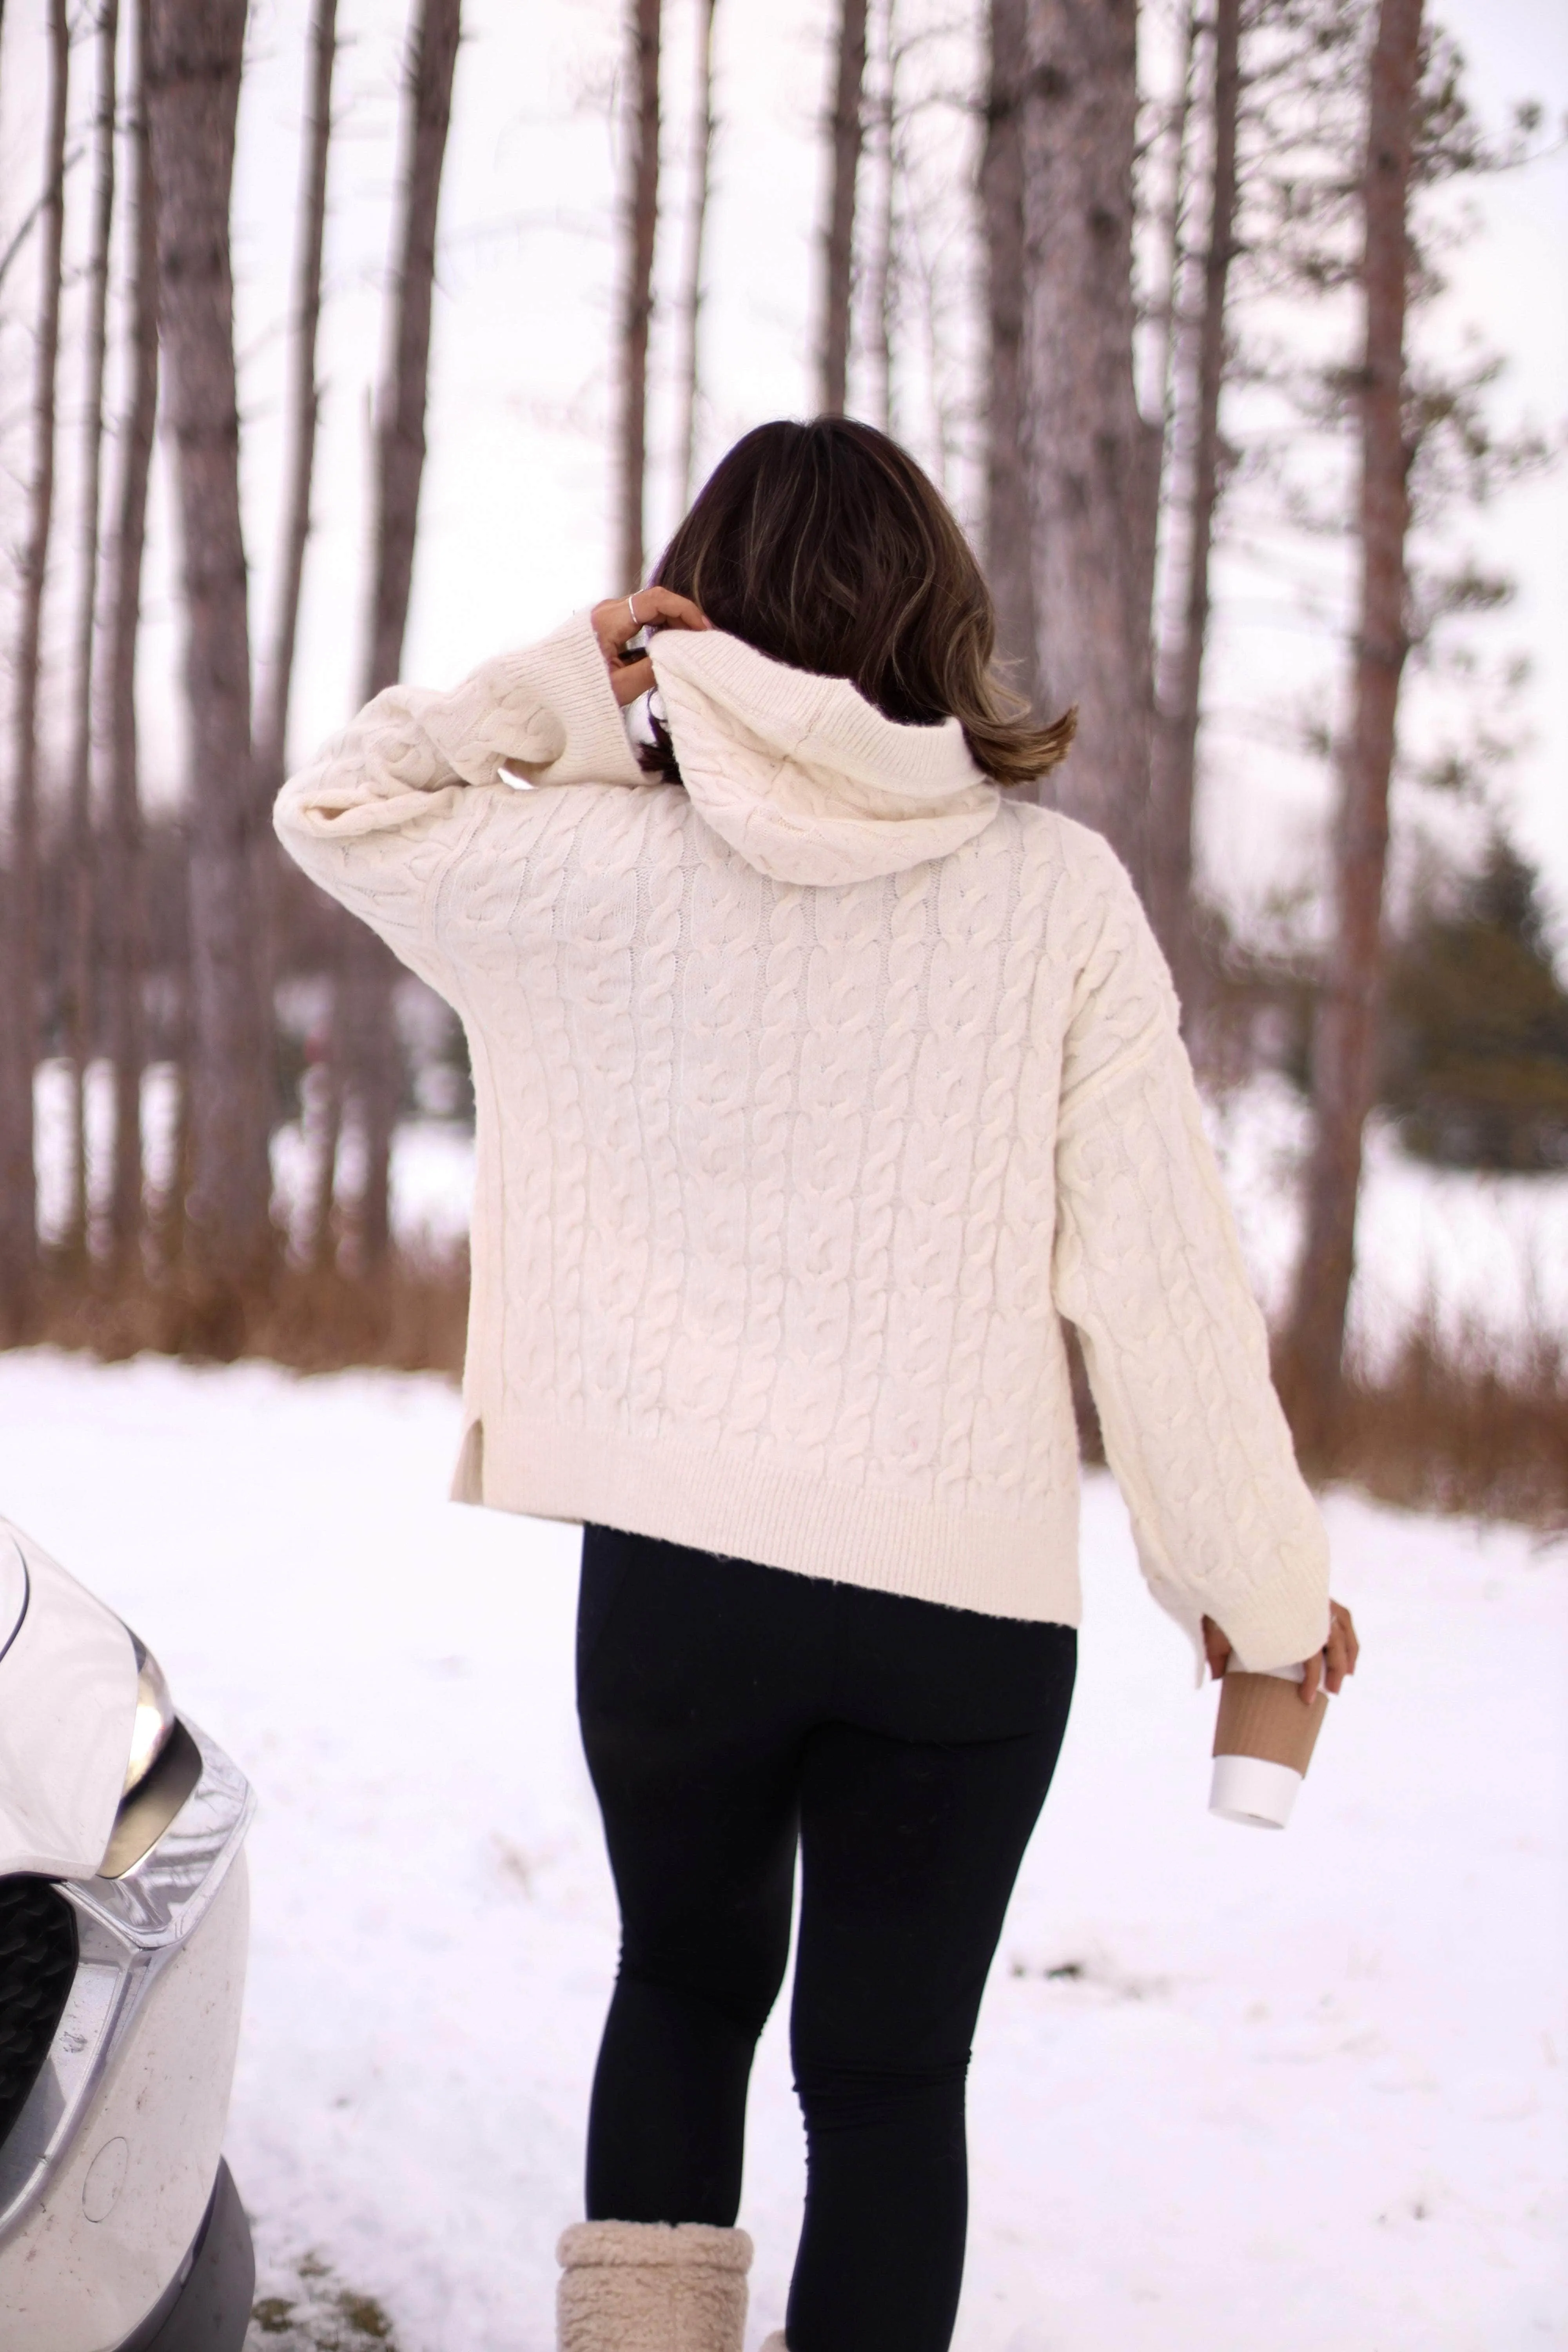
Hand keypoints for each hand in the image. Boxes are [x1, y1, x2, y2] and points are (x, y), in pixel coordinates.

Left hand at [591, 588, 709, 707]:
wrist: (549, 693)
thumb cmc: (579, 693)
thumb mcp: (621, 687)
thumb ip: (653, 669)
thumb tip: (679, 657)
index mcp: (608, 620)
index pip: (655, 600)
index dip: (684, 610)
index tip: (702, 629)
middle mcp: (607, 611)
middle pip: (655, 601)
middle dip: (682, 617)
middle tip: (703, 638)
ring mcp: (606, 615)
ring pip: (649, 609)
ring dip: (672, 622)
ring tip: (690, 642)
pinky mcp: (607, 624)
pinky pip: (639, 618)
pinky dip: (658, 628)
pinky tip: (671, 644)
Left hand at [1202, 1598, 1359, 1706]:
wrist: (1234, 1558)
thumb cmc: (1225, 1592)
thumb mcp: (1217, 1623)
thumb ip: (1217, 1651)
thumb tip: (1216, 1678)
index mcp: (1286, 1617)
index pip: (1308, 1653)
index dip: (1311, 1680)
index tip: (1307, 1700)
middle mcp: (1306, 1605)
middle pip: (1332, 1642)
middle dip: (1335, 1670)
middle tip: (1332, 1692)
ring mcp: (1314, 1596)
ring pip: (1342, 1628)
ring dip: (1347, 1654)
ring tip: (1346, 1676)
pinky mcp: (1315, 1591)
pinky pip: (1342, 1614)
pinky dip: (1348, 1634)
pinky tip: (1347, 1649)